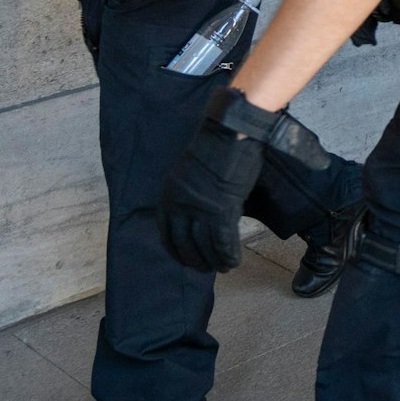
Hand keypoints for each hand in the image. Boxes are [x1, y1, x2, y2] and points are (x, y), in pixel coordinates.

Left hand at [158, 92, 266, 271]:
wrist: (230, 132)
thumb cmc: (216, 147)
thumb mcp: (191, 173)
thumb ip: (192, 195)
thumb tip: (202, 215)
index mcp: (169, 196)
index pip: (167, 234)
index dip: (176, 252)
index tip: (187, 260)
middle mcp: (180, 205)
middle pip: (184, 244)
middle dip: (195, 260)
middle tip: (205, 269)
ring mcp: (201, 208)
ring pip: (204, 246)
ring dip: (214, 261)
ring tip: (223, 268)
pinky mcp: (222, 209)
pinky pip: (223, 240)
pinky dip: (228, 254)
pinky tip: (232, 261)